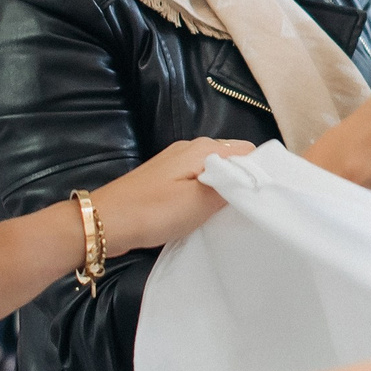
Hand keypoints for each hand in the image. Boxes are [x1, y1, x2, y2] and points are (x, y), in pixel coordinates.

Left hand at [93, 136, 247, 254]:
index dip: (260, 174)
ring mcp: (176, 162)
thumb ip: (231, 188)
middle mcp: (191, 148)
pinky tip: (203, 214)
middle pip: (232, 162)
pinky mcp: (165, 178)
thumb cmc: (152, 212)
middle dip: (242, 183)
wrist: (104, 222)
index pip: (249, 152)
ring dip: (223, 191)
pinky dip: (205, 195)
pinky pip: (198, 181)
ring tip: (227, 215)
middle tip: (249, 210)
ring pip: (215, 173)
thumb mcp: (199, 203)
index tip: (266, 198)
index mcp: (203, 149)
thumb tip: (254, 179)